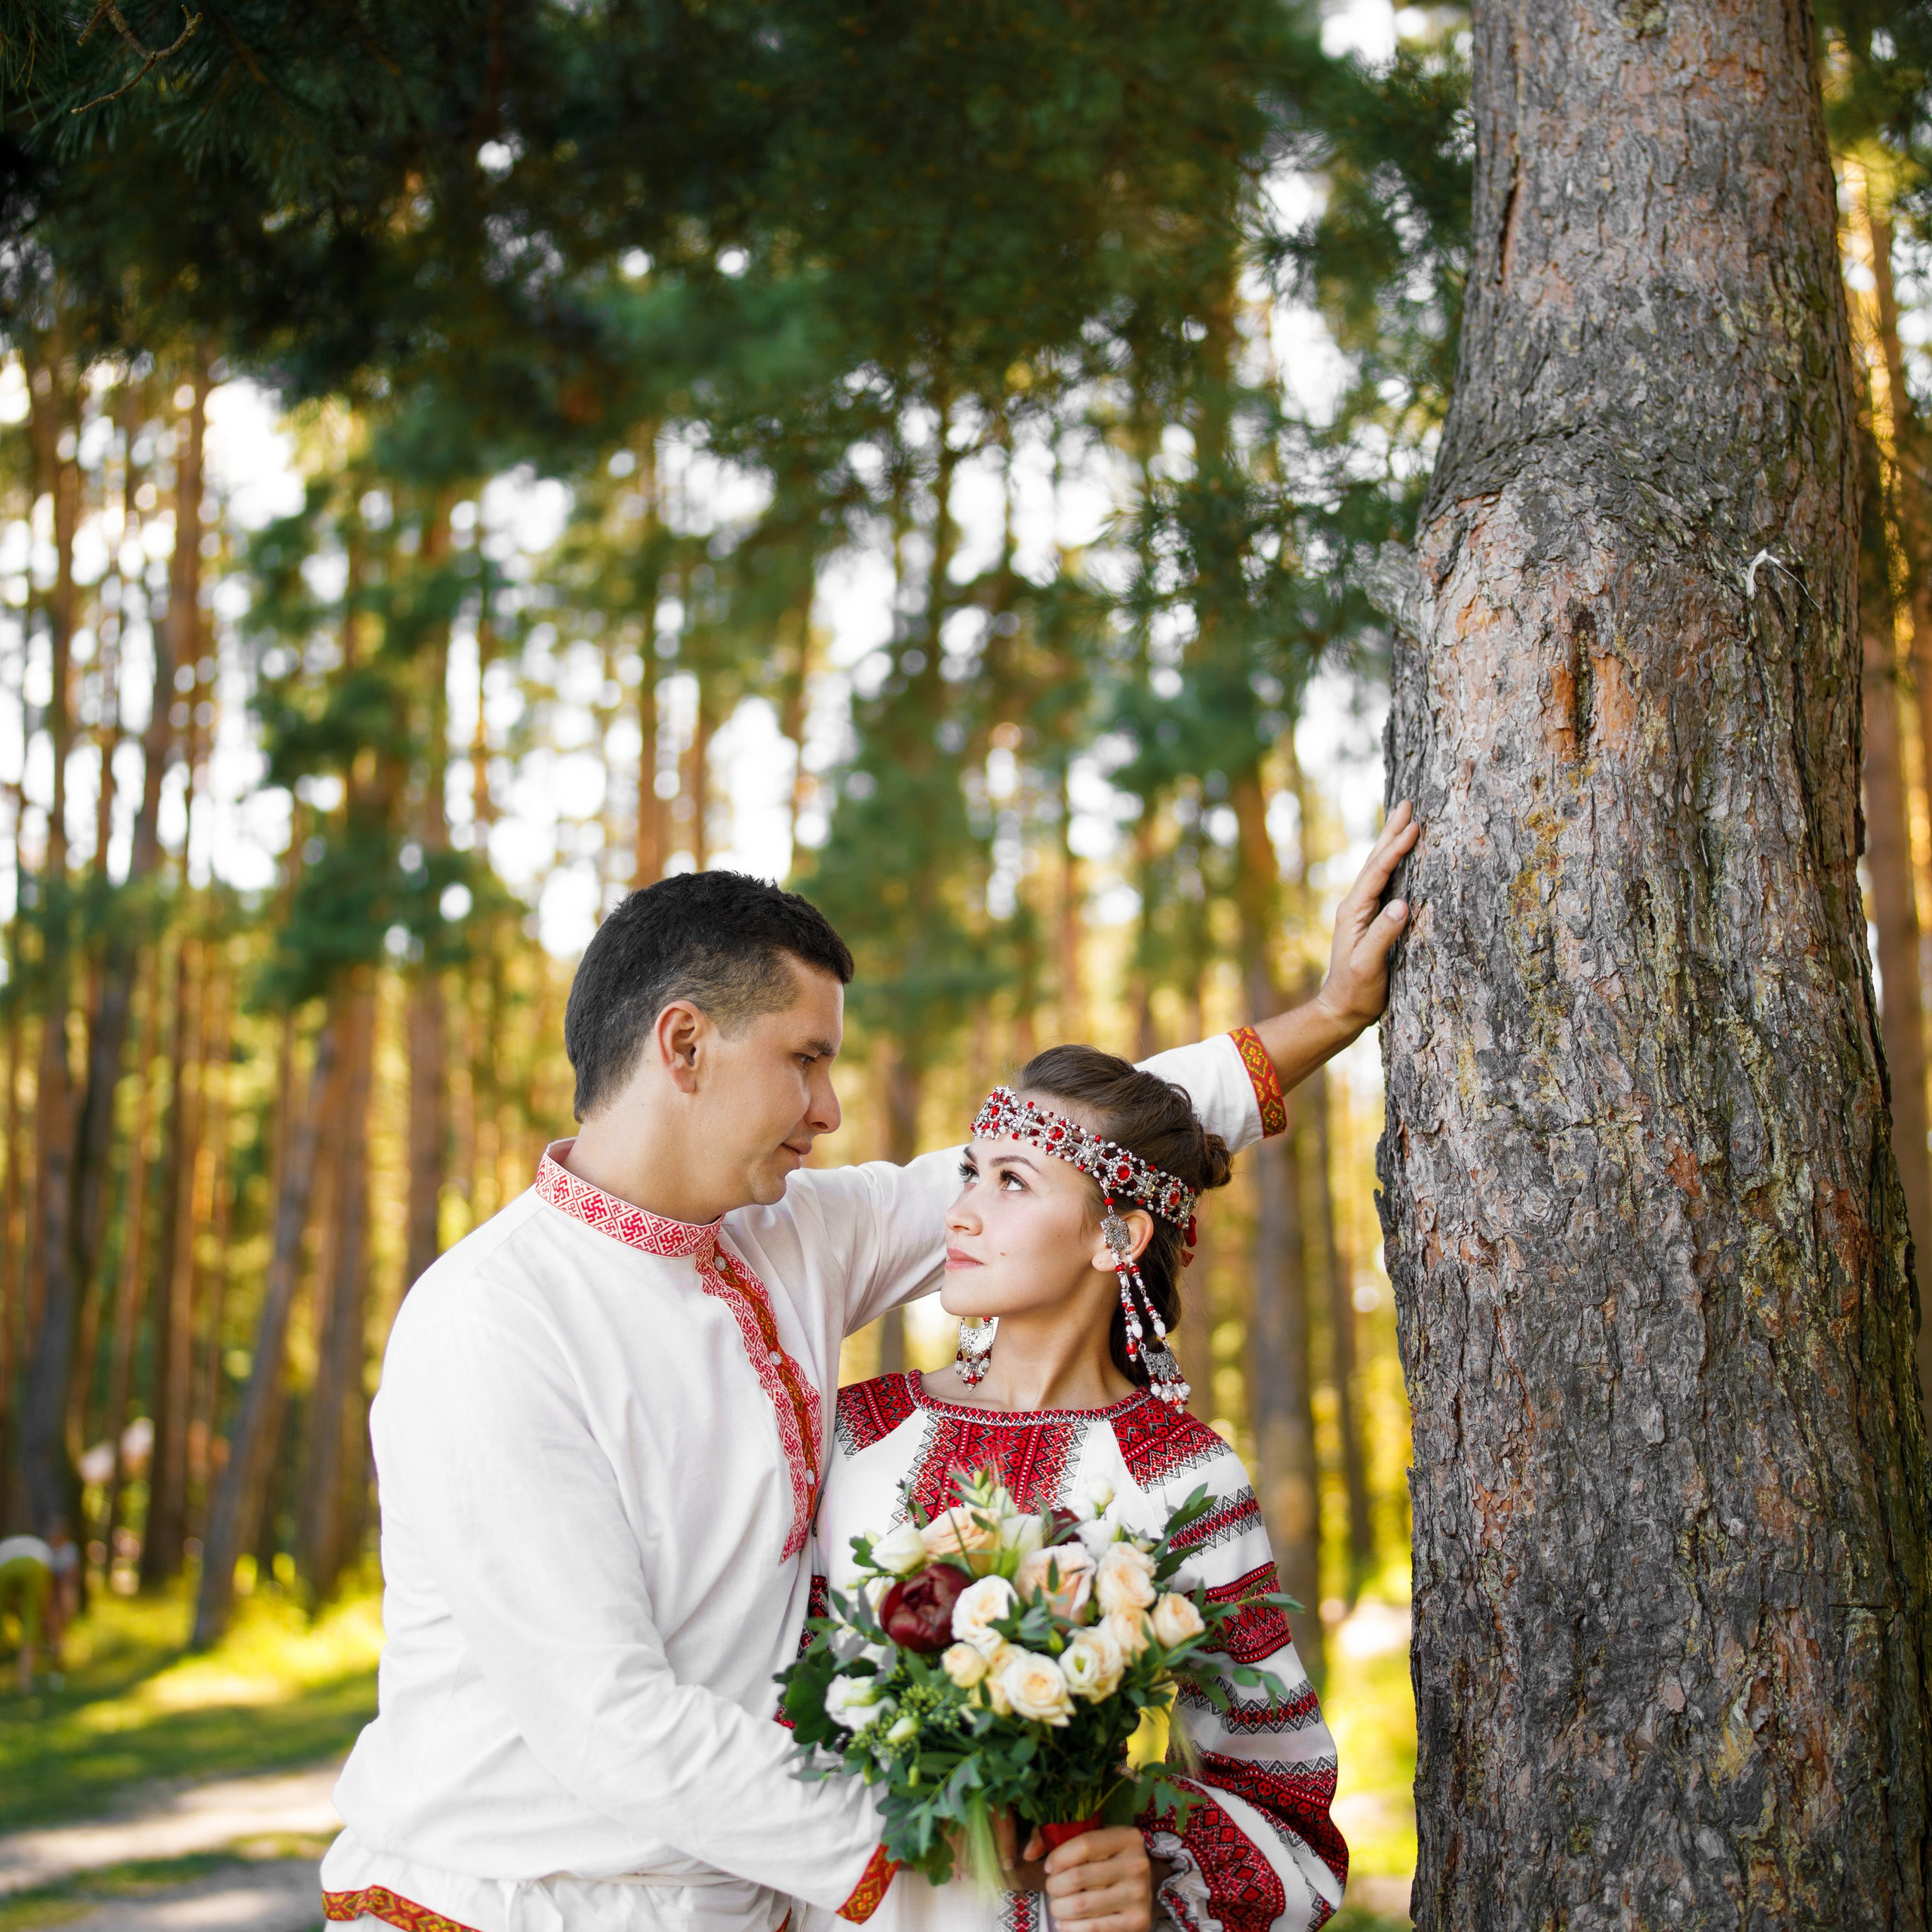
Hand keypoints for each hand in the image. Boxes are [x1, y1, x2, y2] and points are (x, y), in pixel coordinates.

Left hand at [1031, 1827, 1154, 1931]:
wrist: (1143, 1887)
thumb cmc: (1107, 1859)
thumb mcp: (1091, 1838)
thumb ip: (1055, 1835)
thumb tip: (1029, 1853)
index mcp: (1127, 1838)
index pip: (1084, 1844)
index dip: (1058, 1857)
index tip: (1048, 1867)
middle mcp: (1137, 1865)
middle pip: (1078, 1877)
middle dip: (1054, 1886)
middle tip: (1052, 1888)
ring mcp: (1139, 1896)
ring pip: (1081, 1905)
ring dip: (1059, 1907)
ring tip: (1057, 1905)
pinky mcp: (1137, 1923)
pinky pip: (1093, 1928)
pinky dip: (1070, 1927)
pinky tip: (1065, 1922)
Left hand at [1314, 798, 1417, 1032]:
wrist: (1342, 1010)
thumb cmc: (1356, 991)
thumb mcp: (1369, 965)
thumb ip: (1384, 935)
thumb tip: (1404, 904)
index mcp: (1354, 911)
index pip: (1378, 872)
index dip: (1396, 849)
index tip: (1414, 826)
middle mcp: (1356, 906)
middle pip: (1375, 861)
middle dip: (1391, 833)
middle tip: (1406, 804)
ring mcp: (1363, 912)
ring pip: (1379, 869)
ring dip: (1391, 843)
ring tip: (1404, 820)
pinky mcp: (1371, 920)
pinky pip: (1384, 883)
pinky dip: (1393, 864)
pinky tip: (1400, 859)